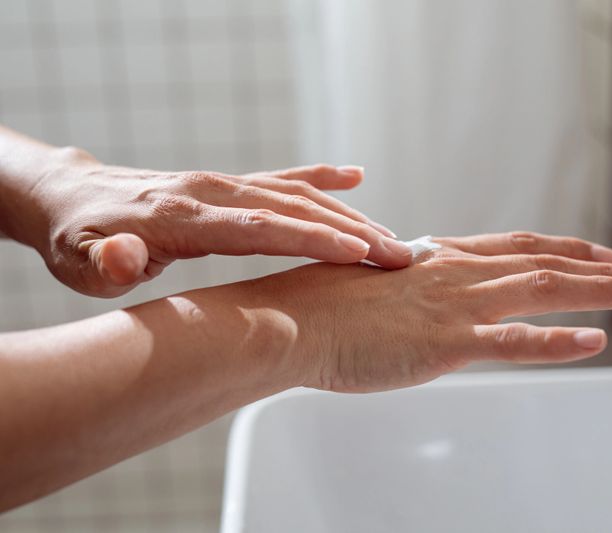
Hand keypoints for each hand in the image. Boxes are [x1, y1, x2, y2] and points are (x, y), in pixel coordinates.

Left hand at [24, 147, 409, 296]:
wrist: (73, 197)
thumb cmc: (79, 239)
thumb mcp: (79, 262)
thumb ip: (106, 263)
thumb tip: (126, 259)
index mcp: (182, 215)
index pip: (259, 227)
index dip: (311, 239)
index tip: (358, 253)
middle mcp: (212, 190)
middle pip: (293, 207)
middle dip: (351, 230)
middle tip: (399, 255)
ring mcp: (224, 183)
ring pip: (297, 193)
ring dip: (348, 214)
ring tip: (392, 240)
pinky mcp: (229, 184)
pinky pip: (283, 177)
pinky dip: (321, 178)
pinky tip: (354, 177)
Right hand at [238, 232, 611, 392]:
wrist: (291, 320)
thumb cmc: (320, 305)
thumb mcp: (374, 284)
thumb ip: (408, 288)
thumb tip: (420, 296)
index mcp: (438, 258)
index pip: (514, 246)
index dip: (560, 247)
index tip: (594, 251)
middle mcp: (455, 272)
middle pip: (541, 262)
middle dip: (596, 268)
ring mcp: (454, 305)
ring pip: (542, 290)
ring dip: (598, 291)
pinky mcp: (446, 342)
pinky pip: (515, 342)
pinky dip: (559, 341)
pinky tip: (596, 340)